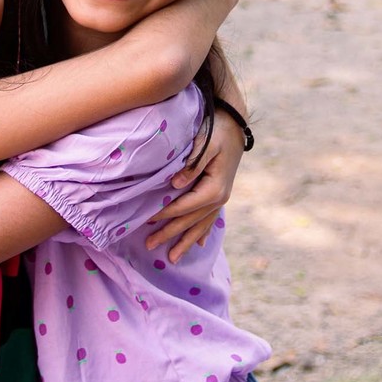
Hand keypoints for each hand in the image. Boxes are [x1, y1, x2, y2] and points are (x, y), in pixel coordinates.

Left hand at [145, 115, 244, 263]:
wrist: (235, 123)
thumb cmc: (218, 130)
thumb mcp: (206, 143)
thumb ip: (192, 165)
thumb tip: (176, 184)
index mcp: (214, 188)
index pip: (184, 206)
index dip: (165, 214)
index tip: (146, 220)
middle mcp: (220, 197)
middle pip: (190, 221)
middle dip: (170, 234)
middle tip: (149, 246)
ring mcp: (222, 198)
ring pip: (201, 225)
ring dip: (185, 241)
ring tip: (172, 258)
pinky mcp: (221, 194)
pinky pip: (210, 218)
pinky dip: (203, 232)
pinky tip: (198, 244)